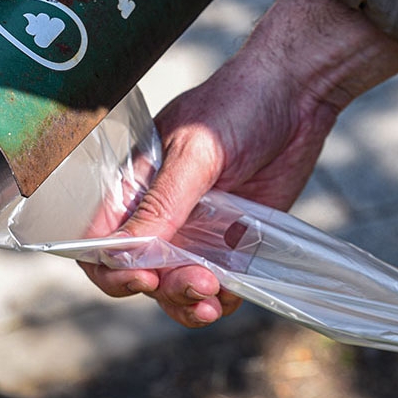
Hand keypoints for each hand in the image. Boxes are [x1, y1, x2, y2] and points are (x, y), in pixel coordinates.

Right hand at [80, 0, 397, 326]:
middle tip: (196, 283)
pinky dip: (221, 299)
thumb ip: (162, 202)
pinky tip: (231, 294)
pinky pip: (217, 286)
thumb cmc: (237, 105)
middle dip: (161, 289)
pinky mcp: (232, 242)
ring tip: (214, 297)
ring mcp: (196, 232)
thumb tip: (126, 250)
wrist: (297, 95)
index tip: (142, 278)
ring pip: (176, 287)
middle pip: (138, 274)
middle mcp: (160, 216)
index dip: (111, 269)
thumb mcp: (195, 151)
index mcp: (134, 188)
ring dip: (189, 301)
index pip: (100, 242)